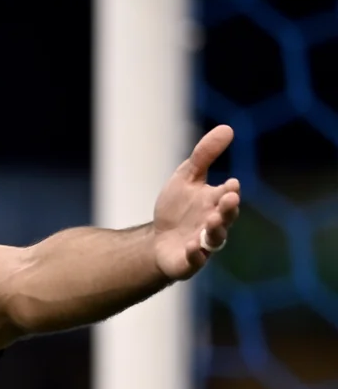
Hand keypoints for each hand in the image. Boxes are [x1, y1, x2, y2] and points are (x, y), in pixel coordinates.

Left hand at [152, 125, 240, 280]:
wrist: (157, 240)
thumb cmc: (177, 208)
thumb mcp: (186, 177)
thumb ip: (204, 155)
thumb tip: (227, 128)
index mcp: (216, 201)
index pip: (227, 194)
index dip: (229, 190)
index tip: (230, 184)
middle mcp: (214, 222)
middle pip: (226, 216)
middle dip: (228, 208)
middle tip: (229, 199)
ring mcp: (204, 243)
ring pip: (215, 238)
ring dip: (215, 229)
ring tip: (211, 221)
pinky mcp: (190, 261)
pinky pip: (195, 259)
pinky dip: (195, 253)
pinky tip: (191, 245)